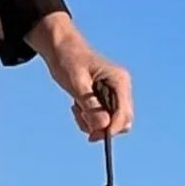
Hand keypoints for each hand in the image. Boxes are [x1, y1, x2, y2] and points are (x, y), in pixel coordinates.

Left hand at [27, 13, 132, 140]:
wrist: (60, 49)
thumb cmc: (68, 59)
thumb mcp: (76, 83)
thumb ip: (90, 104)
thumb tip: (104, 126)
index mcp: (120, 80)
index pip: (124, 114)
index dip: (111, 129)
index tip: (92, 136)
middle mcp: (121, 89)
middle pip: (122, 122)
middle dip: (102, 127)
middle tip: (80, 118)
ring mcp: (114, 95)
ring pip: (110, 125)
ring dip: (92, 124)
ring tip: (76, 107)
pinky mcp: (105, 101)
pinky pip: (102, 122)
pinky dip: (87, 121)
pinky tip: (77, 107)